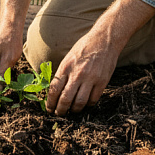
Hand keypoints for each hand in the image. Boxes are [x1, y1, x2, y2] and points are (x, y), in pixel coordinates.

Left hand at [45, 0, 154, 114]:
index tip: (49, 108)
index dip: (50, 102)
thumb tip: (55, 90)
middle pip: (65, 99)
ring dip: (74, 110)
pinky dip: (88, 105)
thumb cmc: (84, 47)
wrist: (104, 40)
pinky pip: (93, 100)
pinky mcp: (102, 82)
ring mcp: (90, 79)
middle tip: (59, 114)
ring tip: (72, 111)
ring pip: (79, 103)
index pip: (54, 89)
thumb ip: (63, 73)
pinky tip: (85, 104)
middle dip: (60, 110)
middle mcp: (77, 74)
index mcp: (66, 67)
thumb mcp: (68, 57)